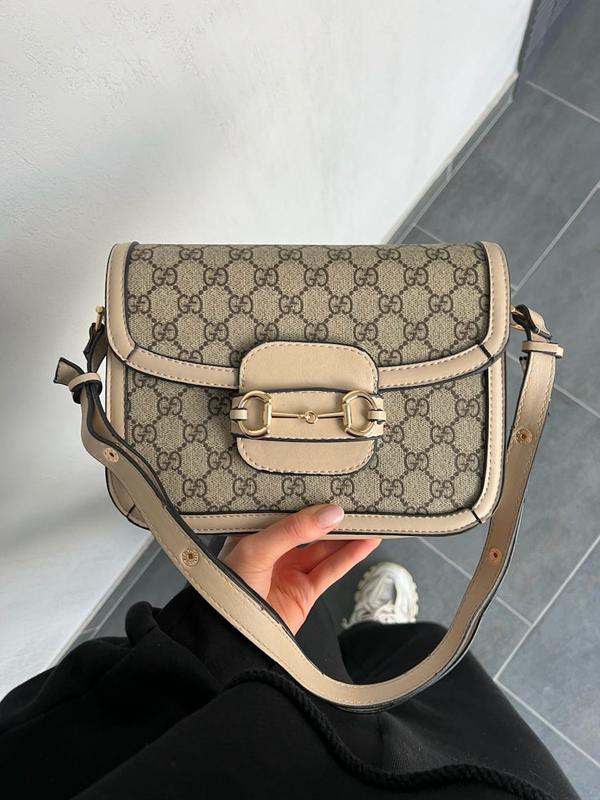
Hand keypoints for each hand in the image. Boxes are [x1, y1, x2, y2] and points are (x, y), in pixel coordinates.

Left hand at [220, 504, 379, 633]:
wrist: (229, 641)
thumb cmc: (228, 590)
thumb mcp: (256, 550)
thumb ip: (293, 531)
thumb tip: (330, 513)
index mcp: (253, 534)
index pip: (284, 510)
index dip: (306, 498)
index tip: (329, 485)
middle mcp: (272, 550)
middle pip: (308, 529)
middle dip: (331, 517)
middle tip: (355, 501)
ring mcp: (289, 571)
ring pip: (324, 548)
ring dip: (347, 535)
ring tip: (369, 519)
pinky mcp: (305, 593)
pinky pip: (331, 570)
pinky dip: (350, 556)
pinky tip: (366, 542)